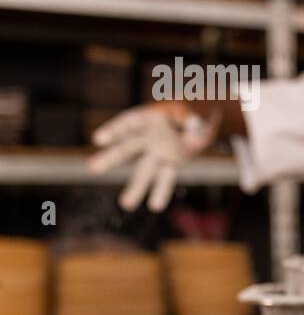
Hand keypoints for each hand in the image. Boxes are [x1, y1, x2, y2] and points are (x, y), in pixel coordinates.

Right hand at [87, 101, 218, 211]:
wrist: (201, 118)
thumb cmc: (192, 108)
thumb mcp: (194, 108)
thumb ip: (192, 117)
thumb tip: (192, 123)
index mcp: (150, 117)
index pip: (129, 122)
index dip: (115, 130)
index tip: (99, 140)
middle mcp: (150, 136)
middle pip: (128, 148)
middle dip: (111, 158)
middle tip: (92, 169)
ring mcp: (159, 152)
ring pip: (145, 170)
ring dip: (137, 187)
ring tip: (126, 205)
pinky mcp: (171, 163)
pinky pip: (166, 177)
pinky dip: (161, 189)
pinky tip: (155, 205)